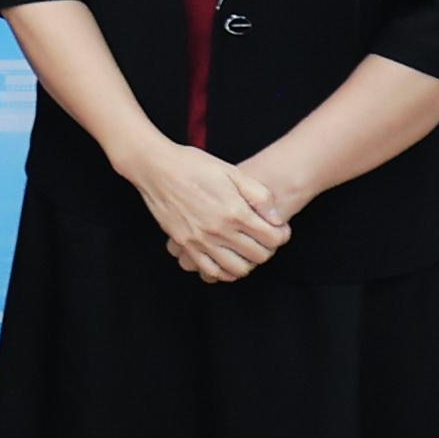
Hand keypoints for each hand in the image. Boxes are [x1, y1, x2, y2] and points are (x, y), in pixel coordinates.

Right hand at [126, 139, 288, 283]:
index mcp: (235, 211)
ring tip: (246, 250)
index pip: (273, 238)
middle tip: (264, 238)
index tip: (278, 228)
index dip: (281, 235)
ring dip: (249, 263)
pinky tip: (227, 260)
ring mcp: (201, 240)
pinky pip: (211, 271)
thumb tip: (276, 219)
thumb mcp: (233, 172)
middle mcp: (220, 230)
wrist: (157, 168)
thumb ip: (260, 196)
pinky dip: (225, 272)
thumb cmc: (195, 166)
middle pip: (259, 256)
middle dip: (268, 248)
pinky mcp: (186, 245)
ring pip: (238, 269)